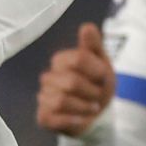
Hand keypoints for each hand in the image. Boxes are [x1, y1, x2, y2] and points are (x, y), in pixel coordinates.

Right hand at [36, 23, 114, 137]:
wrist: (97, 115)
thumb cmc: (98, 85)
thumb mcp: (101, 63)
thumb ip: (93, 45)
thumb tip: (86, 26)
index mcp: (61, 61)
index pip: (78, 59)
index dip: (96, 71)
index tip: (103, 77)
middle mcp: (48, 78)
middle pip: (71, 82)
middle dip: (92, 91)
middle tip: (98, 95)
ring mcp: (43, 97)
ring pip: (61, 100)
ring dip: (84, 107)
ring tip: (92, 108)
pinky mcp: (43, 117)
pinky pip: (54, 117)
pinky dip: (73, 119)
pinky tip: (82, 119)